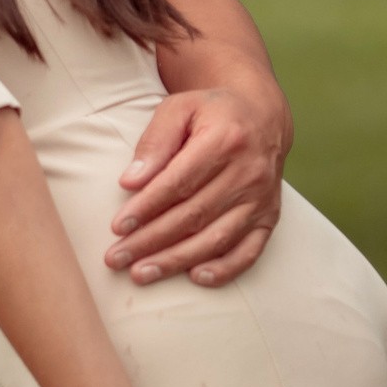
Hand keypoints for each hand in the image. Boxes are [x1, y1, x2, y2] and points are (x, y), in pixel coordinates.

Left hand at [108, 73, 285, 286]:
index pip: (179, 182)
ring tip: (141, 273)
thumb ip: (154, 142)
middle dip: (151, 241)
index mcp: (225, 141)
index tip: (117, 226)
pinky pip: (250, 250)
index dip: (147, 207)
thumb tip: (130, 181)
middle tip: (116, 258)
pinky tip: (196, 277)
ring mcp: (262, 199)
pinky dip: (225, 268)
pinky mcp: (270, 217)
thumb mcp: (179, 108)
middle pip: (194, 215)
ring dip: (177, 260)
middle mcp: (248, 173)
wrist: (262, 116)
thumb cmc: (210, 111)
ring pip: (217, 238)